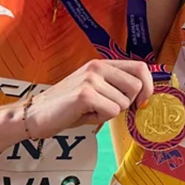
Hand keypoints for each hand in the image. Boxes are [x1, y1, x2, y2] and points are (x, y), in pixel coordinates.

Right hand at [23, 59, 153, 138]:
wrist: (36, 115)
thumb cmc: (68, 107)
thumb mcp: (96, 91)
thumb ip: (117, 89)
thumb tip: (145, 98)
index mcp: (102, 64)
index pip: (140, 68)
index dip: (148, 86)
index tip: (143, 102)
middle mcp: (97, 67)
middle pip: (136, 87)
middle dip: (126, 104)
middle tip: (105, 108)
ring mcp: (91, 79)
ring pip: (123, 103)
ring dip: (109, 114)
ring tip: (89, 111)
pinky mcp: (85, 93)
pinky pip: (111, 112)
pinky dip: (100, 119)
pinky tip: (83, 115)